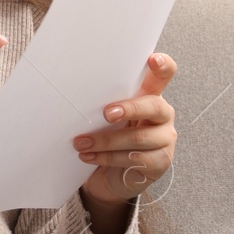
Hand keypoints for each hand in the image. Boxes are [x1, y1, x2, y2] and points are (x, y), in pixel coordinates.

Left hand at [75, 52, 177, 230]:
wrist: (108, 175)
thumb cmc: (106, 137)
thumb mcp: (103, 116)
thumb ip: (100, 102)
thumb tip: (69, 88)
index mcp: (149, 96)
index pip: (164, 76)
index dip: (163, 66)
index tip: (152, 59)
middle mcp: (162, 116)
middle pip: (154, 106)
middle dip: (129, 109)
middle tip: (106, 113)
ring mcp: (165, 139)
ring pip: (139, 138)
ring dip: (105, 140)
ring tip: (80, 143)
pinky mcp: (160, 162)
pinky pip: (134, 159)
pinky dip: (107, 158)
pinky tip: (88, 157)